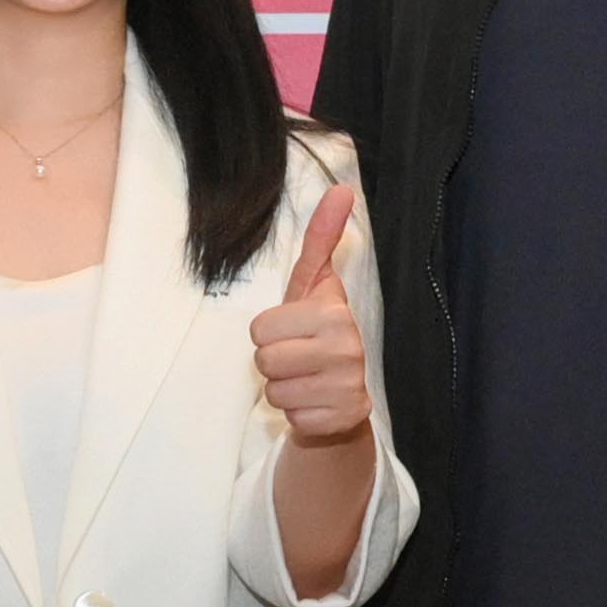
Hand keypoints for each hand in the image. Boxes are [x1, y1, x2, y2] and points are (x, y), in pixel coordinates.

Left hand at [250, 178, 371, 441]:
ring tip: (305, 379)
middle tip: (297, 357)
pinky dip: (298, 413)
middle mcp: (345, 348)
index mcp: (333, 313)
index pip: (260, 329)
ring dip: (282, 388)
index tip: (292, 331)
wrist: (345, 390)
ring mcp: (346, 386)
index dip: (268, 331)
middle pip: (264, 360)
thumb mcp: (314, 285)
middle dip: (273, 361)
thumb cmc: (318, 331)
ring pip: (274, 391)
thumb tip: (341, 188)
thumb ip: (321, 238)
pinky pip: (292, 418)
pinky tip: (315, 401)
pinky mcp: (343, 418)